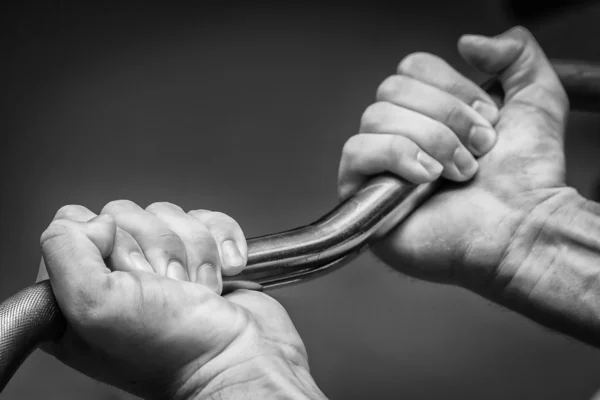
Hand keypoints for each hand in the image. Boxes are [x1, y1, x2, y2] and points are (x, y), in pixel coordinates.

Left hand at [37, 202, 323, 398]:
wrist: (239, 360)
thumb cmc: (173, 351)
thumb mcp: (95, 308)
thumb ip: (65, 252)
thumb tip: (93, 221)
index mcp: (76, 293)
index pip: (77, 223)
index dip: (108, 240)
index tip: (127, 276)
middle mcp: (116, 277)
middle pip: (127, 214)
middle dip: (159, 250)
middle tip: (167, 290)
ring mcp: (162, 264)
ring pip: (171, 215)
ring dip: (195, 253)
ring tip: (196, 291)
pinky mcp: (201, 255)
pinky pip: (208, 219)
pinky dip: (222, 241)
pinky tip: (223, 273)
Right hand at [338, 27, 574, 293]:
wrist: (523, 230)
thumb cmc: (528, 178)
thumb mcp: (537, 99)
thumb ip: (515, 55)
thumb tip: (467, 41)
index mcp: (429, 113)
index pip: (411, 68)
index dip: (451, 87)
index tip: (487, 119)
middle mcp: (400, 135)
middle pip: (391, 90)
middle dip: (444, 117)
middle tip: (478, 150)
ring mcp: (378, 166)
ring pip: (376, 117)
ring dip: (429, 141)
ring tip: (459, 172)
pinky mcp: (362, 195)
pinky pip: (356, 152)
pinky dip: (396, 156)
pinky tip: (427, 178)